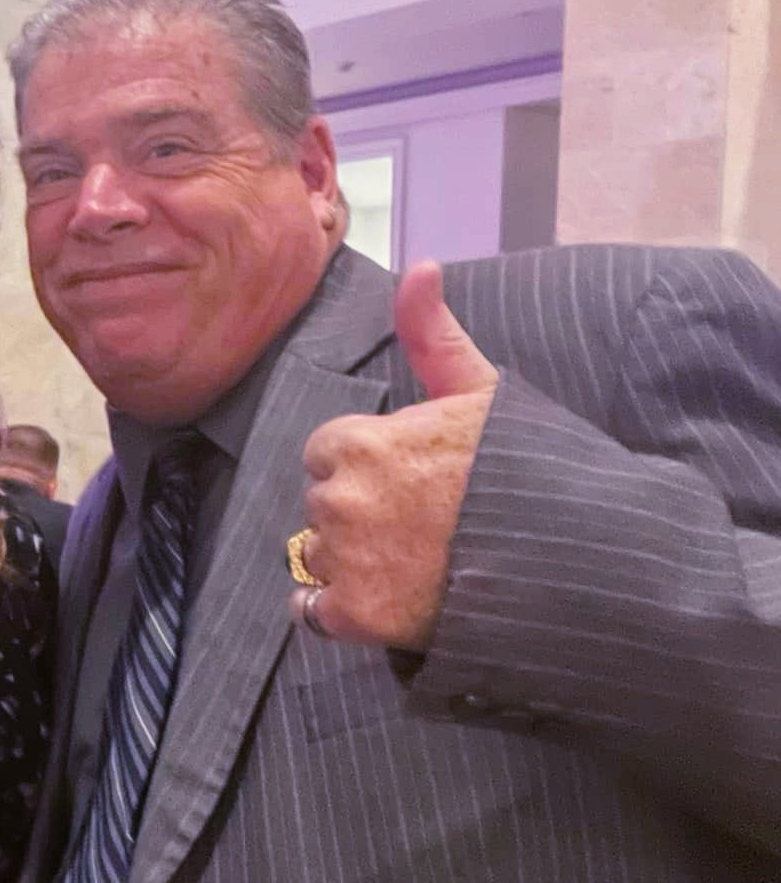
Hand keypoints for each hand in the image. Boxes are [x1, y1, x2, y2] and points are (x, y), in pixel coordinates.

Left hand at [293, 261, 497, 647]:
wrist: (572, 557)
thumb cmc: (523, 471)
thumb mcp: (481, 392)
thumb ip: (433, 333)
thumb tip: (423, 267)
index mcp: (358, 441)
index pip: (327, 453)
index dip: (365, 466)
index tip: (409, 479)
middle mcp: (341, 498)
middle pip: (321, 505)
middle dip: (357, 512)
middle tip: (421, 524)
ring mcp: (346, 558)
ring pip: (317, 556)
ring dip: (349, 562)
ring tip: (414, 563)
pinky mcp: (357, 615)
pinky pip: (312, 612)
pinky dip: (334, 611)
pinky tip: (381, 600)